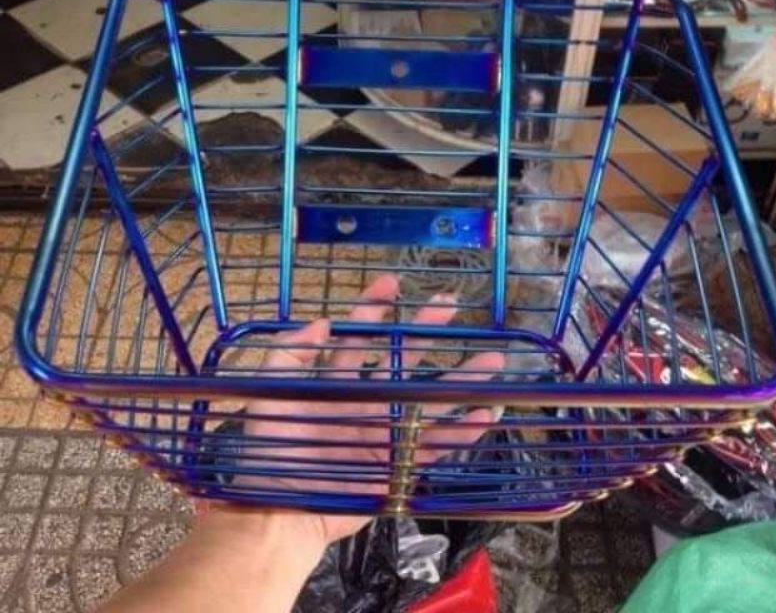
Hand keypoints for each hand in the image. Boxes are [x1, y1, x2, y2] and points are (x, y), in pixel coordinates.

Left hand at [241, 274, 503, 546]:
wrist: (277, 508)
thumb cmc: (269, 450)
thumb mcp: (267, 394)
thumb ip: (289, 354)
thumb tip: (323, 322)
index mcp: (335, 384)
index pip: (358, 339)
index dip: (373, 309)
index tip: (392, 282)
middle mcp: (365, 402)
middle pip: (402, 360)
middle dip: (425, 331)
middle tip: (448, 304)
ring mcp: (385, 432)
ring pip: (429, 400)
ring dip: (460, 381)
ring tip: (492, 361)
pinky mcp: (397, 464)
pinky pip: (435, 445)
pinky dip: (462, 432)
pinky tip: (485, 414)